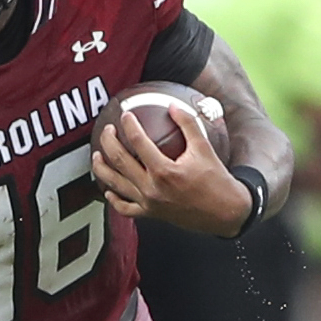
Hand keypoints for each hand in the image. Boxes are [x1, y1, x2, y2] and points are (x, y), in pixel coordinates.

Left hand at [90, 102, 249, 234]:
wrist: (225, 213)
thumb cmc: (217, 181)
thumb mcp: (204, 148)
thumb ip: (188, 124)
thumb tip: (172, 106)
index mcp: (164, 171)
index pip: (138, 142)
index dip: (129, 125)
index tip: (126, 115)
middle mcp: (152, 189)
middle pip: (119, 161)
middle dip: (108, 142)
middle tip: (108, 130)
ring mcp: (149, 203)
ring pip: (115, 185)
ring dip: (102, 169)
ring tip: (96, 156)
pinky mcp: (150, 214)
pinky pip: (125, 208)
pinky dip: (114, 199)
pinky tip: (108, 189)